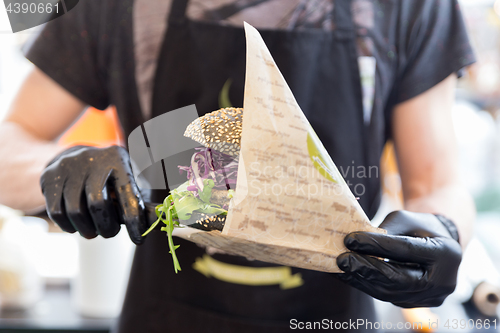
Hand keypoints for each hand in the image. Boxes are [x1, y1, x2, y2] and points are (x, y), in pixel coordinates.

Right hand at [40, 145, 146, 244]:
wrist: (73, 158)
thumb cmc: (110, 178)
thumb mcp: (128, 182)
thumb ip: (143, 202)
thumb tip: (162, 220)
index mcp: (118, 158)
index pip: (128, 194)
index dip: (135, 221)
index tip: (139, 240)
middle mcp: (92, 158)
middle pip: (97, 204)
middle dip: (107, 227)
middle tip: (110, 232)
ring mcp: (67, 166)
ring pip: (75, 211)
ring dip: (87, 230)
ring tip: (94, 231)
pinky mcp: (49, 177)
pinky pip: (56, 212)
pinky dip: (68, 227)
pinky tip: (77, 226)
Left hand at [336, 210, 461, 307]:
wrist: (439, 245)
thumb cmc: (419, 227)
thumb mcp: (406, 220)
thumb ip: (386, 231)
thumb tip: (356, 241)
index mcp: (446, 253)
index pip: (406, 250)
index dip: (376, 245)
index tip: (350, 239)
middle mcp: (442, 281)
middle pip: (398, 278)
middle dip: (365, 268)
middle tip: (341, 259)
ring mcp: (429, 297)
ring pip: (389, 292)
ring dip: (360, 280)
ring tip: (339, 268)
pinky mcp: (414, 304)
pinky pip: (386, 296)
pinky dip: (364, 285)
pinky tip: (347, 275)